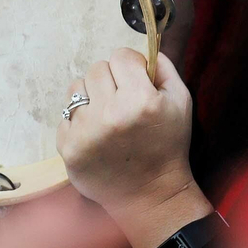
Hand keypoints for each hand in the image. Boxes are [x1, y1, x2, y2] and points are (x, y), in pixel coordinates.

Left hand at [56, 50, 208, 247]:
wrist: (150, 195)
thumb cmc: (168, 146)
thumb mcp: (181, 102)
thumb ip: (164, 69)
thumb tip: (144, 52)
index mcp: (139, 100)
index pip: (120, 56)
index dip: (131, 66)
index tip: (136, 81)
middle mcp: (109, 114)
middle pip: (96, 69)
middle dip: (110, 80)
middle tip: (121, 100)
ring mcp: (84, 132)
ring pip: (76, 88)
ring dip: (91, 97)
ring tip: (106, 116)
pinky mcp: (67, 148)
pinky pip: (65, 115)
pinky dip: (79, 121)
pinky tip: (96, 135)